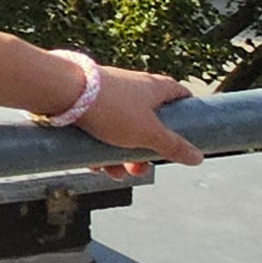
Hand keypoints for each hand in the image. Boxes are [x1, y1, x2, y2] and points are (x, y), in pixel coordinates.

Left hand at [68, 65, 202, 167]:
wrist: (62, 92)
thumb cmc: (112, 108)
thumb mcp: (148, 133)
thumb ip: (173, 146)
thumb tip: (198, 157)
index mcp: (153, 88)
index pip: (178, 94)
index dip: (185, 111)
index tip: (188, 131)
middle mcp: (131, 89)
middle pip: (147, 123)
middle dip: (145, 151)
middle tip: (140, 169)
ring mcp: (106, 97)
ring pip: (120, 132)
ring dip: (120, 156)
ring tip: (115, 173)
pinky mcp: (84, 106)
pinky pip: (96, 132)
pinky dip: (97, 150)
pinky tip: (93, 166)